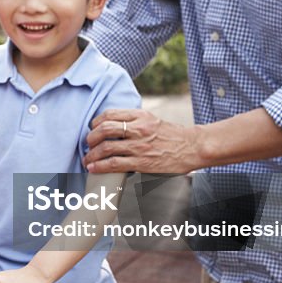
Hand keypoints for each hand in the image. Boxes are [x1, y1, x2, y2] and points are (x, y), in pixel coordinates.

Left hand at [84, 108, 199, 173]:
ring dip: (91, 154)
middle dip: (90, 138)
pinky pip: (114, 163)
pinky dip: (100, 166)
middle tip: (88, 144)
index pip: (110, 114)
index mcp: (141, 116)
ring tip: (87, 160)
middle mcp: (139, 129)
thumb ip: (134, 121)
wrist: (194, 147)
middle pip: (104, 129)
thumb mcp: (153, 120)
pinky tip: (93, 168)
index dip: (96, 122)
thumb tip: (113, 125)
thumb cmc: (173, 135)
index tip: (93, 129)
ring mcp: (140, 146)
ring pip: (106, 147)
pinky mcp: (142, 162)